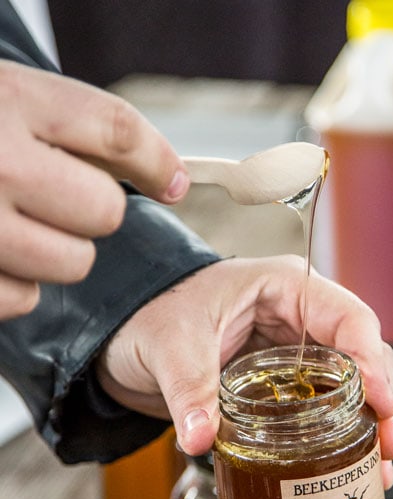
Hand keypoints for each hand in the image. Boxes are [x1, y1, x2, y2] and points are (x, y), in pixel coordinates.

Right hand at [0, 60, 189, 318]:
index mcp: (5, 101)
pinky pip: (25, 298)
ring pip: (73, 263)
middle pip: (104, 213)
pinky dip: (17, 283)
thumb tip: (165, 177)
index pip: (114, 130)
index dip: (155, 159)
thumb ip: (66, 127)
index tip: (171, 182)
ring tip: (15, 224)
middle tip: (59, 199)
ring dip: (58, 250)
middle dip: (93, 211)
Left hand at [96, 256, 392, 486]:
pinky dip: (340, 434)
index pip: (347, 318)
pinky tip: (350, 465)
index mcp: (284, 289)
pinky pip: (323, 406)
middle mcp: (300, 318)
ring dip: (370, 423)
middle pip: (362, 354)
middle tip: (387, 444)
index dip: (372, 360)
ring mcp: (295, 353)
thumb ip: (189, 389)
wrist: (127, 334)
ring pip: (351, 384)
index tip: (380, 403)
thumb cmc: (151, 314)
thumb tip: (201, 437)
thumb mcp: (170, 345)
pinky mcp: (283, 384)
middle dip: (382, 400)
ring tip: (380, 466)